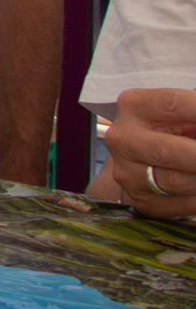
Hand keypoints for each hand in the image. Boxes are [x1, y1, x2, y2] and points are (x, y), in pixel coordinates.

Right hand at [105, 87, 195, 219]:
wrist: (145, 159)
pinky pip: (184, 205)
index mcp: (134, 106)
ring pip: (178, 181)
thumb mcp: (185, 114)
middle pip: (168, 150)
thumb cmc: (175, 130)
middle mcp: (123, 139)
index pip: (175, 103)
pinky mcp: (143, 201)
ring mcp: (128, 173)